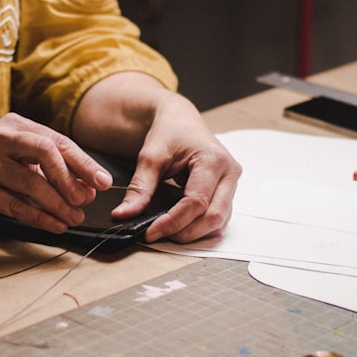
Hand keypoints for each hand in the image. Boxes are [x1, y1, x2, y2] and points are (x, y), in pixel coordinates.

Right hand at [0, 113, 113, 232]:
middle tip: (85, 200)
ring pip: (31, 183)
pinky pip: (16, 205)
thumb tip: (89, 188)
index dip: (82, 162)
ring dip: (58, 204)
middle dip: (69, 178)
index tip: (102, 182)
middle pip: (44, 152)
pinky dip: (41, 217)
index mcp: (14, 124)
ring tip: (75, 217)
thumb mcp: (22, 160)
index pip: (55, 140)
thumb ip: (54, 170)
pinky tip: (56, 224)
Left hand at [111, 97, 240, 242]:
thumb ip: (139, 188)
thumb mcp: (150, 157)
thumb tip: (124, 214)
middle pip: (213, 217)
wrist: (180, 120)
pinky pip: (218, 219)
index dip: (173, 222)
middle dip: (185, 233)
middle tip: (157, 235)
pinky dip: (199, 227)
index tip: (150, 232)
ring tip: (166, 232)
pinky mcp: (227, 192)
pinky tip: (179, 227)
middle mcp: (229, 173)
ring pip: (219, 222)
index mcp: (213, 160)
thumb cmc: (170, 132)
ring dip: (193, 234)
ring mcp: (231, 184)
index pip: (196, 202)